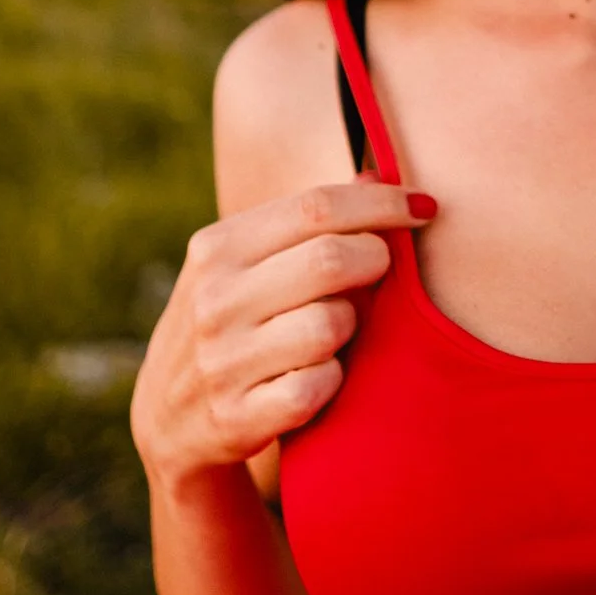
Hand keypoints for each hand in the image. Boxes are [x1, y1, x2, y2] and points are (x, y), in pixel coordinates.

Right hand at [130, 180, 435, 489]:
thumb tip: (375, 174)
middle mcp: (214, 300)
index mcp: (217, 247)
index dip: (382, 203)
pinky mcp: (238, 417)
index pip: (316, 206)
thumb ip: (306, 222)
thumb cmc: (232, 322)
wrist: (170, 421)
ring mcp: (222, 361)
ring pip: (331, 325)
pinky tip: (318, 375)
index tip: (425, 207)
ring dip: (350, 326)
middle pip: (331, 260)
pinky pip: (321, 385)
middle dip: (376, 261)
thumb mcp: (246, 264)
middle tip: (382, 270)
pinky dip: (333, 379)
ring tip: (334, 329)